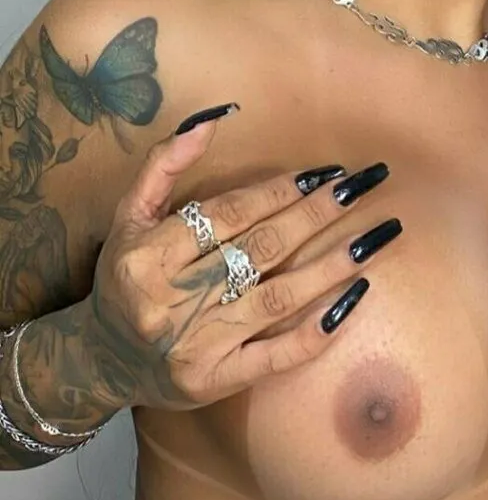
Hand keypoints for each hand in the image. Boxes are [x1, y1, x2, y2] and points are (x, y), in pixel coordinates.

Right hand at [79, 114, 398, 412]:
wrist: (100, 361)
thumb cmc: (124, 276)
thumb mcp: (130, 215)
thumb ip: (165, 164)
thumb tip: (213, 117)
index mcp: (147, 255)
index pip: (227, 215)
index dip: (279, 190)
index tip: (323, 172)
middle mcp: (170, 301)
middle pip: (260, 250)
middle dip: (316, 214)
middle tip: (361, 188)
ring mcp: (195, 346)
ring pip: (277, 298)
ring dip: (331, 266)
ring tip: (374, 237)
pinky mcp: (215, 382)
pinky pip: (276, 356)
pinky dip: (318, 330)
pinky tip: (354, 299)